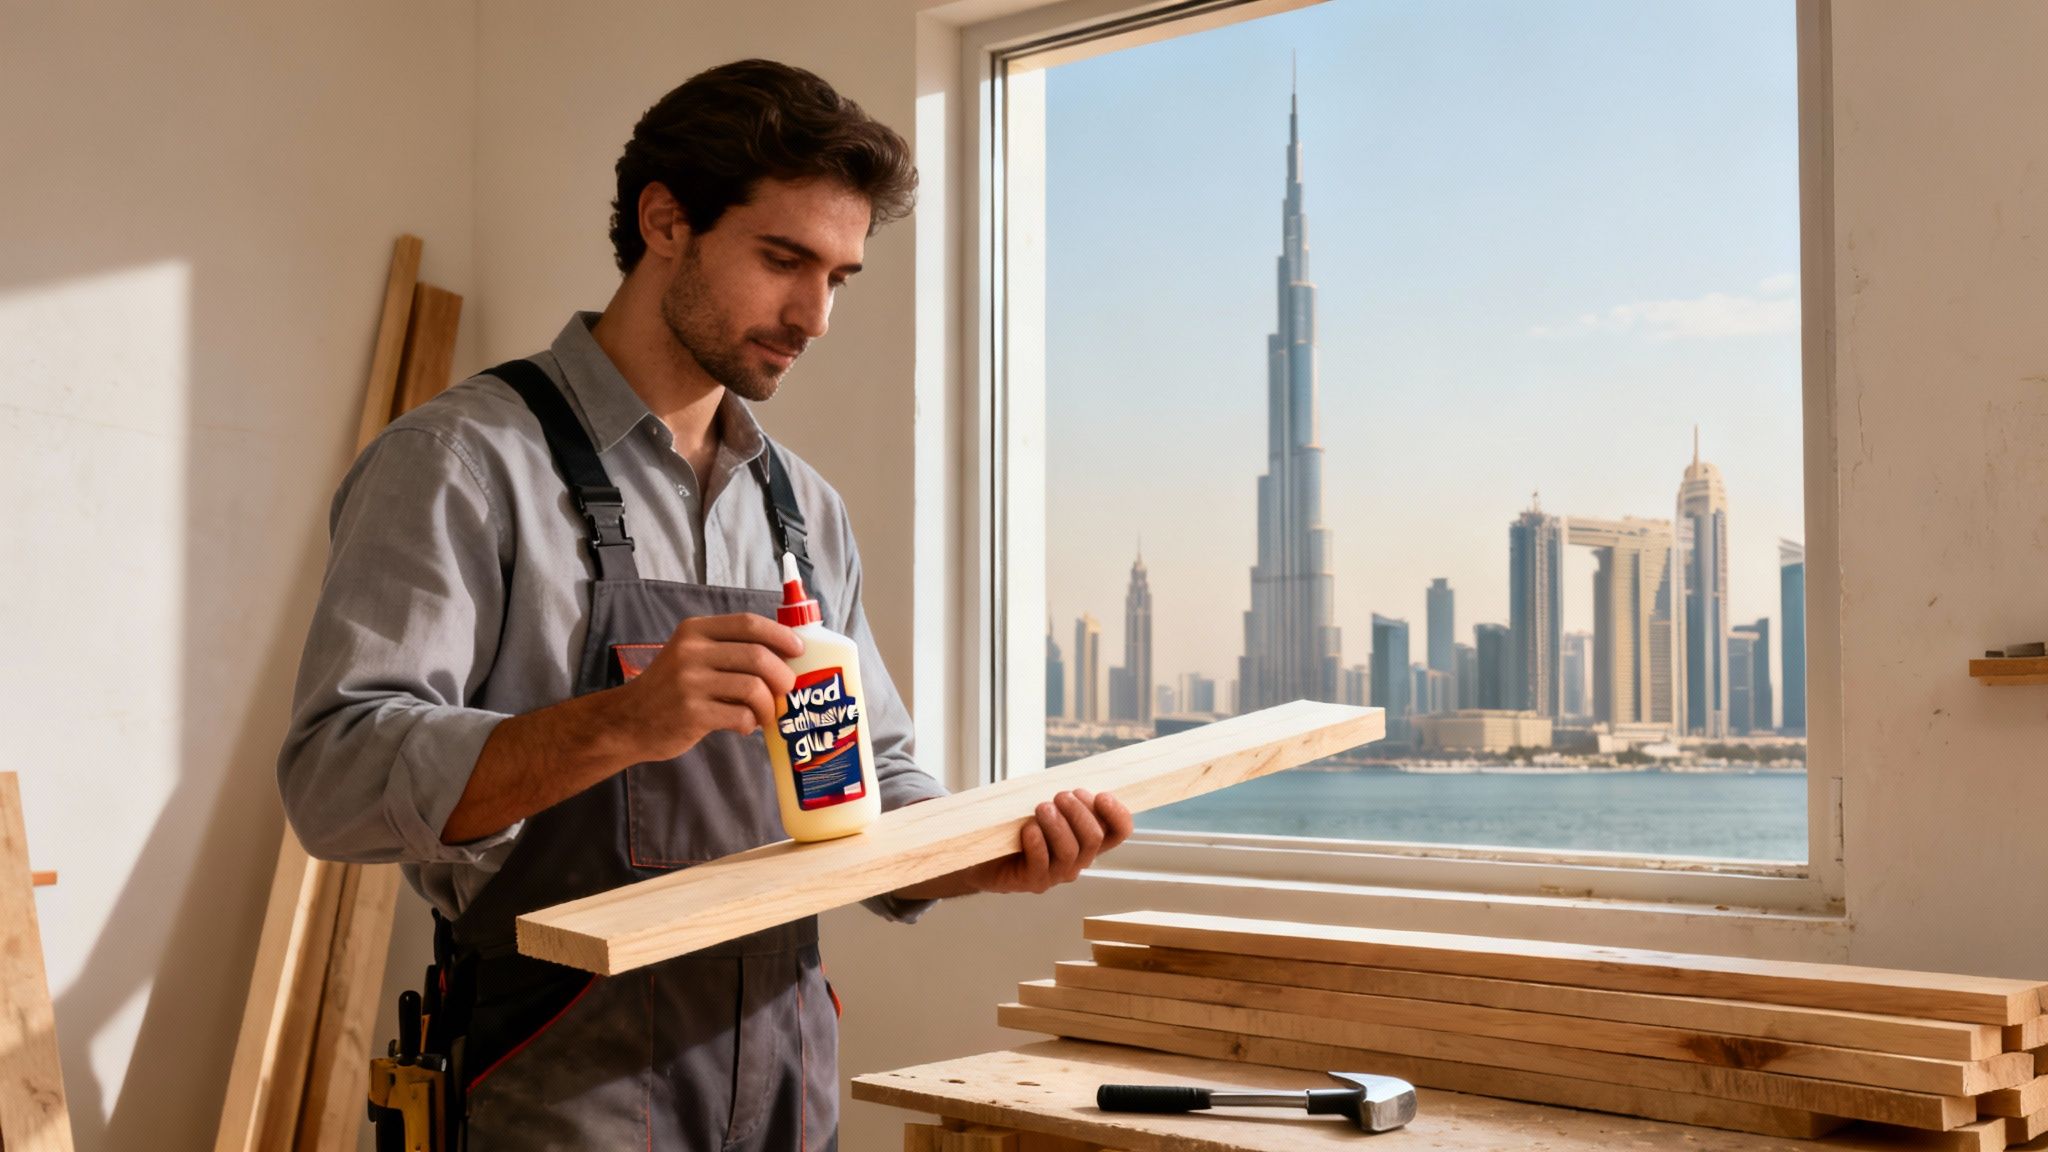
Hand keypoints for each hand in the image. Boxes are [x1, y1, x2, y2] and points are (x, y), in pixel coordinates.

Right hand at [616, 612, 802, 761]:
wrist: (629, 720)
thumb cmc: (670, 689)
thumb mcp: (691, 655)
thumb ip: (728, 650)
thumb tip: (785, 656)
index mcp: (695, 631)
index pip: (748, 623)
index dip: (780, 635)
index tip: (798, 650)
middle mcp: (691, 652)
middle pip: (758, 656)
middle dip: (782, 676)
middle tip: (787, 690)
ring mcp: (690, 682)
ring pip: (754, 688)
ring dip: (769, 705)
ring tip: (765, 714)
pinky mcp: (692, 713)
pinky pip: (741, 716)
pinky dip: (751, 723)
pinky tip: (744, 726)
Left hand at [964, 789, 1134, 894]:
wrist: (984, 853)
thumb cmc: (1018, 826)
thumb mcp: (1045, 806)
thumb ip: (1063, 799)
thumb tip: (1073, 783)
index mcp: (1087, 840)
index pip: (1119, 831)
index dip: (1117, 814)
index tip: (1101, 795)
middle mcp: (1078, 860)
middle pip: (1094, 838)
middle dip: (1079, 812)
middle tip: (1060, 796)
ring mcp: (1056, 874)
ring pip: (1070, 851)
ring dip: (1057, 825)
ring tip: (1042, 807)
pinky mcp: (1033, 881)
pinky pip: (1041, 863)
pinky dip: (1037, 843)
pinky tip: (1028, 828)